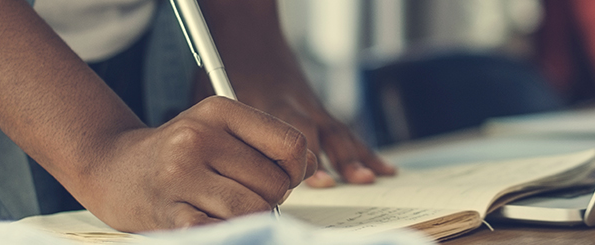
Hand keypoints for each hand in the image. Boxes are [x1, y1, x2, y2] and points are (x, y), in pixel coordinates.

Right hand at [70, 97, 316, 231]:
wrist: (113, 167)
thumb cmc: (177, 151)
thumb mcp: (219, 128)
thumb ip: (266, 142)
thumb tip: (311, 165)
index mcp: (218, 111)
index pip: (290, 145)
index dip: (296, 168)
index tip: (280, 175)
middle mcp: (198, 138)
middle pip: (275, 184)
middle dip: (269, 197)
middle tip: (242, 193)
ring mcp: (180, 176)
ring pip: (254, 210)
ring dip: (249, 218)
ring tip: (227, 207)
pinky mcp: (169, 212)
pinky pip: (220, 230)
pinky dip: (225, 230)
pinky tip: (210, 219)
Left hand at [194, 0, 396, 187]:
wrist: (248, 37)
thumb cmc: (226, 73)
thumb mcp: (210, 100)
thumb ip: (219, 137)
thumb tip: (220, 180)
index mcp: (259, 104)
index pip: (277, 133)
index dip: (290, 157)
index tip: (302, 178)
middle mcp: (289, 106)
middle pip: (309, 132)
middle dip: (320, 159)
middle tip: (331, 183)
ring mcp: (308, 107)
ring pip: (334, 132)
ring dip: (350, 156)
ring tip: (366, 179)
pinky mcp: (319, 110)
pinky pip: (345, 132)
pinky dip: (364, 152)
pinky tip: (383, 170)